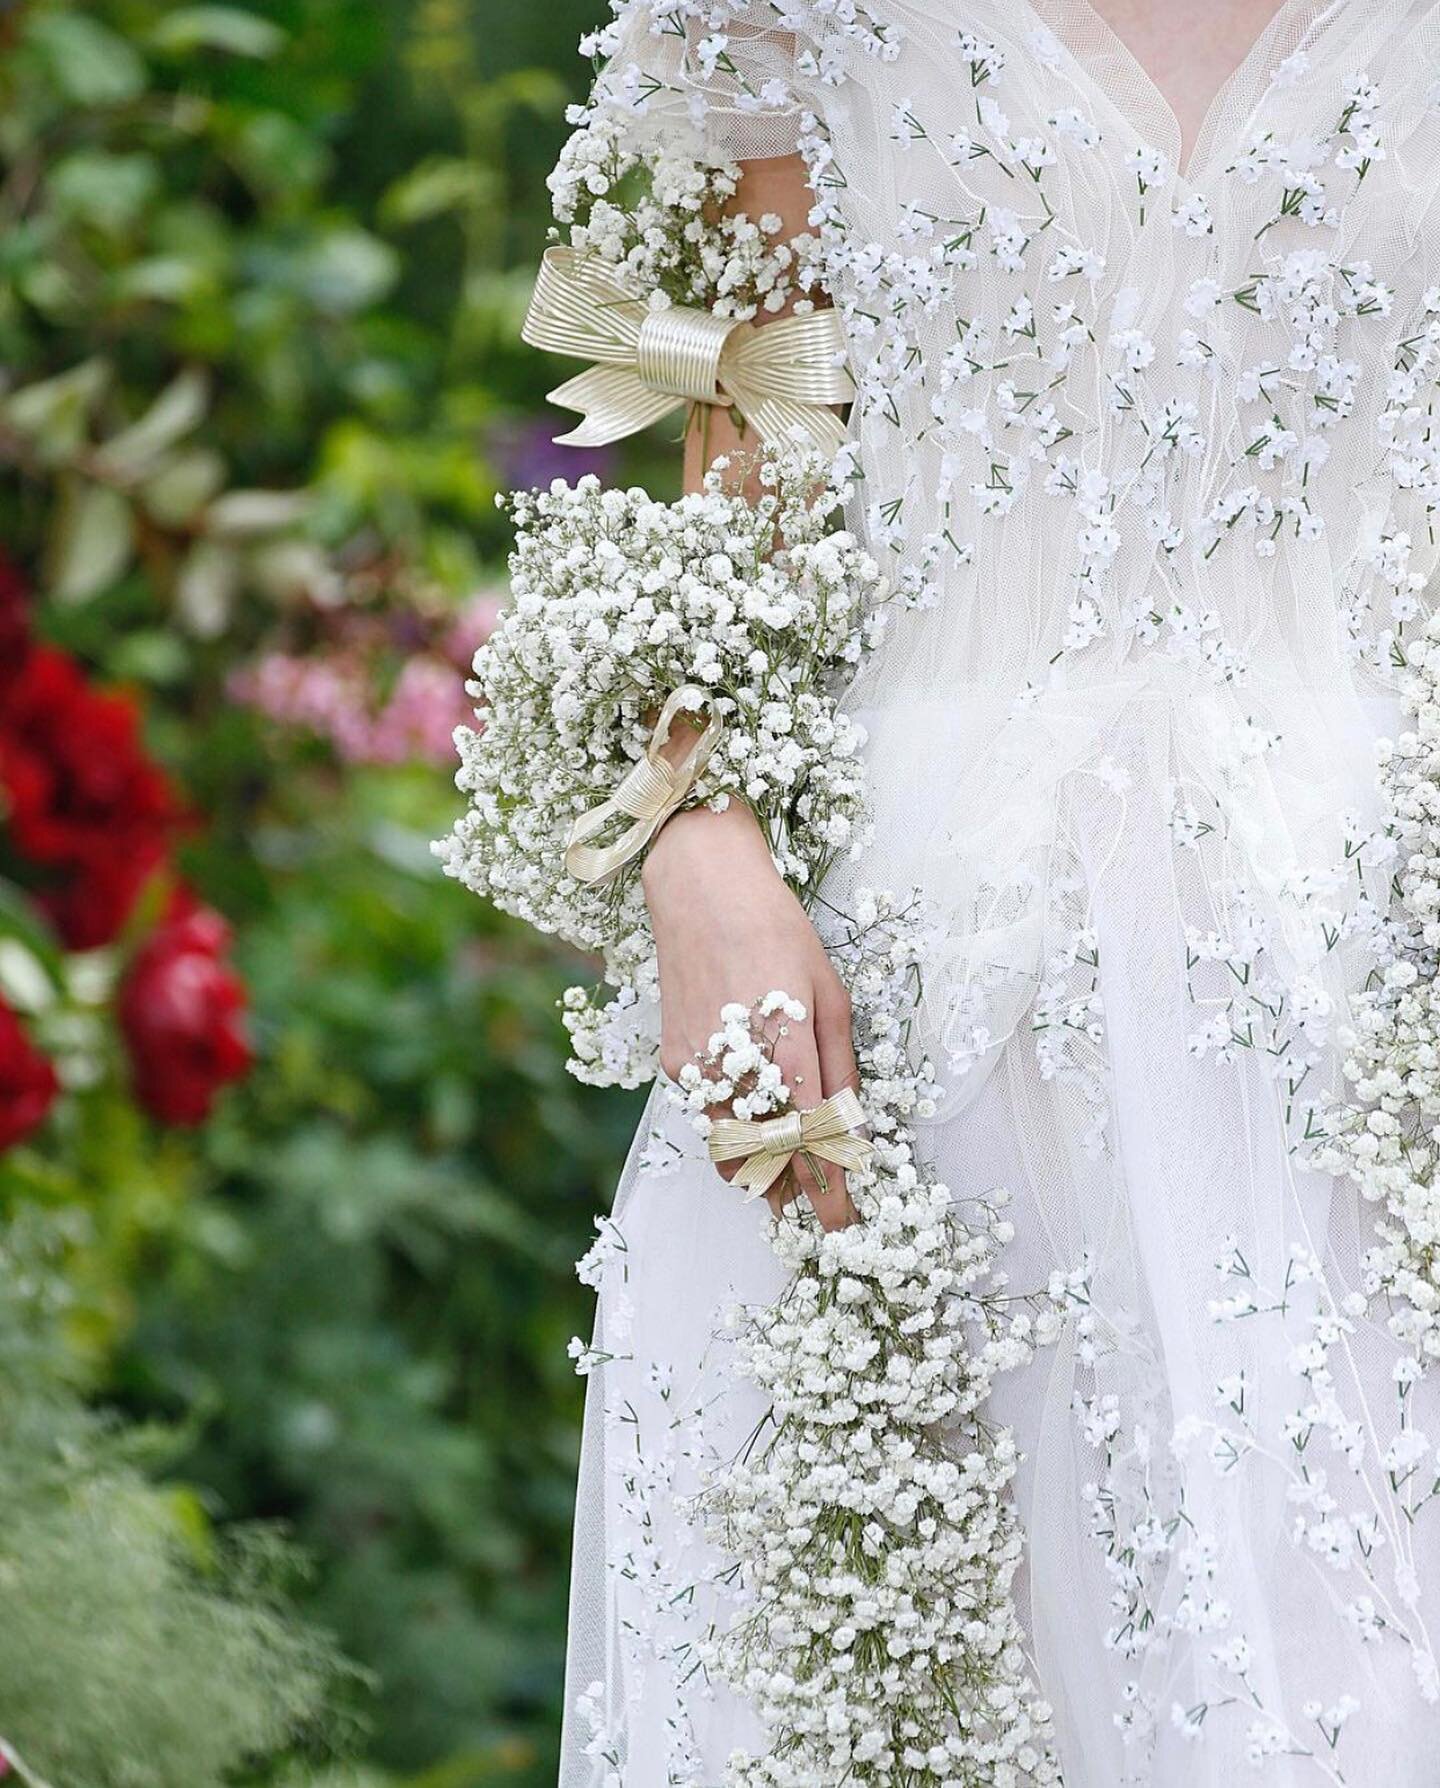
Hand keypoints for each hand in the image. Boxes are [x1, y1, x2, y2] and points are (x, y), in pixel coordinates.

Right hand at [644, 801, 857, 1228]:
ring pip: (726, 1147)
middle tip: (809, 1211)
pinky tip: (745, 1125)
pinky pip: (702, 1114)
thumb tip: (853, 1125)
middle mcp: (736, 1063)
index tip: (843, 1222)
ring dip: (755, 1172)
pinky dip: (725, 1132)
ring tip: (778, 1185)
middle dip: (789, 1192)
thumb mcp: (829, 993)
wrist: (701, 890)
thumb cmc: (777, 931)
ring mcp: (696, 1065)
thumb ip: (839, 1067)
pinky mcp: (671, 1060)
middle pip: (764, 1159)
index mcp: (787, 1046)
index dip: (828, 1191)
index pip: (811, 1143)